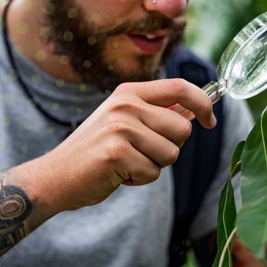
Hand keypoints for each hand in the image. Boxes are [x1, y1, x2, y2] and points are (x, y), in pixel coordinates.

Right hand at [33, 79, 216, 211]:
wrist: (57, 175)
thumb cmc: (96, 151)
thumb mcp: (123, 120)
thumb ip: (155, 114)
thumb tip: (196, 112)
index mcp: (129, 92)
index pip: (180, 87)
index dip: (203, 103)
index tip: (209, 121)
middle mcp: (125, 104)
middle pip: (182, 128)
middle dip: (171, 147)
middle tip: (143, 152)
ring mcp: (120, 127)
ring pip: (171, 154)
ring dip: (153, 165)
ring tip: (127, 162)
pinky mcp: (117, 152)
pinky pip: (153, 173)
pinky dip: (139, 180)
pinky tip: (118, 173)